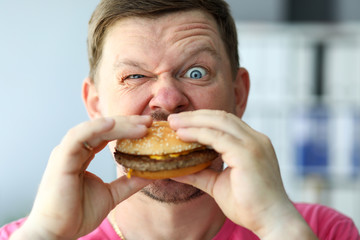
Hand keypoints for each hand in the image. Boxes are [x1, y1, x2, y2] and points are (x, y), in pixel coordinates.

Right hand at [12, 116, 152, 239]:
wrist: (57, 233)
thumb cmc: (77, 214)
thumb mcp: (111, 195)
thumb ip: (129, 183)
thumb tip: (151, 174)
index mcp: (83, 156)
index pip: (108, 135)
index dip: (128, 129)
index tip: (149, 127)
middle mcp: (74, 150)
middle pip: (104, 129)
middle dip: (128, 123)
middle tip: (149, 120)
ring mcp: (67, 153)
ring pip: (94, 129)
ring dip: (119, 125)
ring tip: (141, 126)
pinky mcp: (61, 159)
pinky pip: (78, 137)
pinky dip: (95, 128)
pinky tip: (113, 124)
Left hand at [169, 110, 316, 238]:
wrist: (271, 221)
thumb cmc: (248, 205)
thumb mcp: (217, 184)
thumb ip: (199, 174)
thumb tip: (175, 170)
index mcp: (252, 143)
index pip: (225, 122)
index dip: (202, 119)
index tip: (181, 123)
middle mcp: (255, 139)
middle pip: (221, 117)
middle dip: (195, 116)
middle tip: (172, 119)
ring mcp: (253, 144)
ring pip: (219, 122)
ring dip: (193, 121)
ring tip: (173, 123)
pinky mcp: (248, 154)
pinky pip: (218, 137)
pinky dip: (198, 133)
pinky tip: (183, 135)